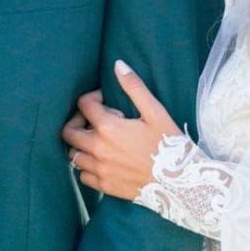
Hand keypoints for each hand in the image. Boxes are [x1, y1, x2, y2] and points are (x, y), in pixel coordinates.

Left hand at [61, 60, 178, 200]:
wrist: (180, 183)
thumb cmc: (170, 145)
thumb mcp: (155, 112)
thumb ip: (134, 87)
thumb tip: (117, 64)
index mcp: (108, 127)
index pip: (84, 104)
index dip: (93, 98)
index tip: (106, 101)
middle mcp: (98, 149)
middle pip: (68, 132)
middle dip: (78, 121)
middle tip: (94, 120)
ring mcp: (99, 169)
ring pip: (73, 155)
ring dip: (81, 145)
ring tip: (98, 141)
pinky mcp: (104, 186)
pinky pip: (83, 175)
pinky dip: (87, 166)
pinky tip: (103, 160)